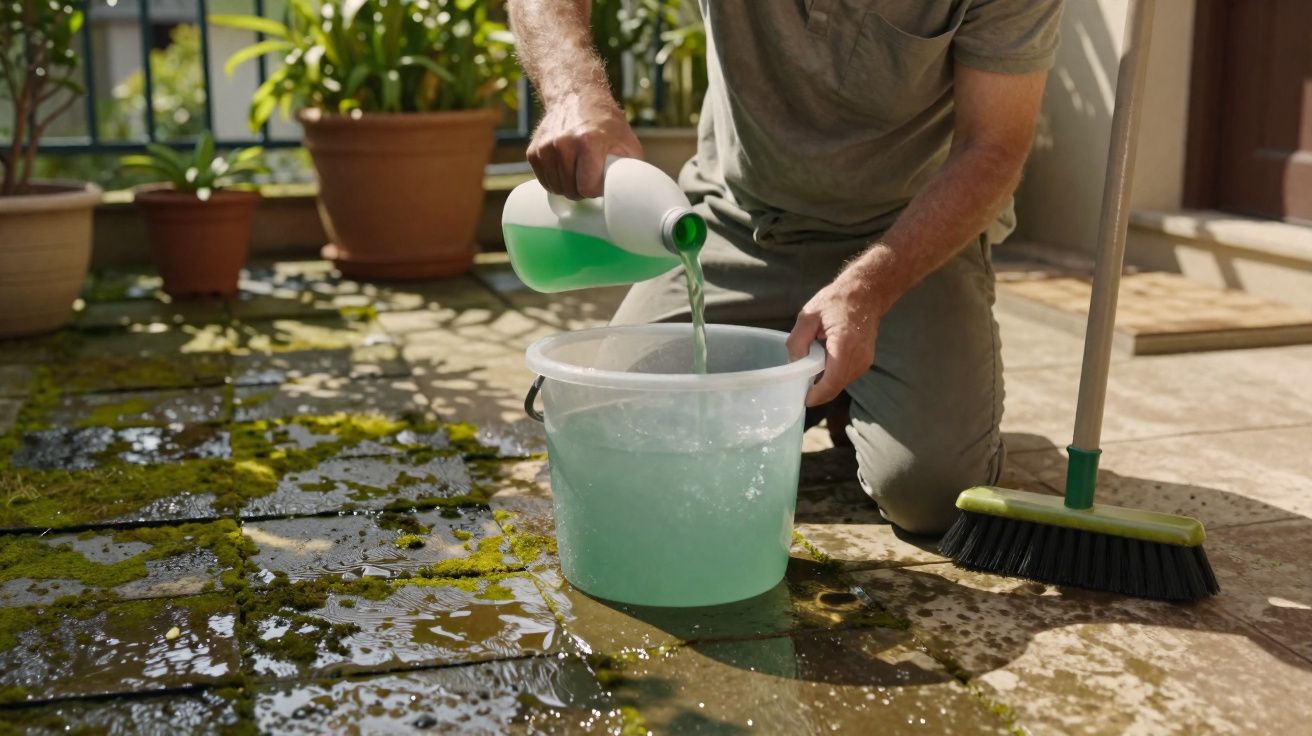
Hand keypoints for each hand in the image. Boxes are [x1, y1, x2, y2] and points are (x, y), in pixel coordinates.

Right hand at [526, 90, 642, 199]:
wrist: (576, 97)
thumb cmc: (606, 124)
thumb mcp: (628, 143)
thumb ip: (629, 169)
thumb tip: (630, 193)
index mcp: (588, 141)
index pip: (587, 188)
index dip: (597, 189)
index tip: (601, 180)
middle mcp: (563, 143)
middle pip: (571, 191)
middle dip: (582, 190)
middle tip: (591, 176)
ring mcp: (545, 147)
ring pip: (556, 189)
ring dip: (568, 187)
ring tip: (579, 172)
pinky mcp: (533, 151)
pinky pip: (544, 181)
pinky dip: (555, 181)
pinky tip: (565, 168)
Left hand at [786, 261, 887, 406]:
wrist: (866, 293)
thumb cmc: (836, 301)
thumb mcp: (808, 316)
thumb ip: (798, 341)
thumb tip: (795, 364)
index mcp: (844, 345)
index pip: (832, 382)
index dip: (816, 395)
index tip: (801, 398)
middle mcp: (859, 357)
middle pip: (835, 387)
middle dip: (817, 390)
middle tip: (799, 384)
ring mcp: (865, 361)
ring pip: (841, 384)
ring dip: (825, 382)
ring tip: (811, 367)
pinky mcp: (866, 362)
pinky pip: (846, 377)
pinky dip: (833, 375)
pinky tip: (824, 361)